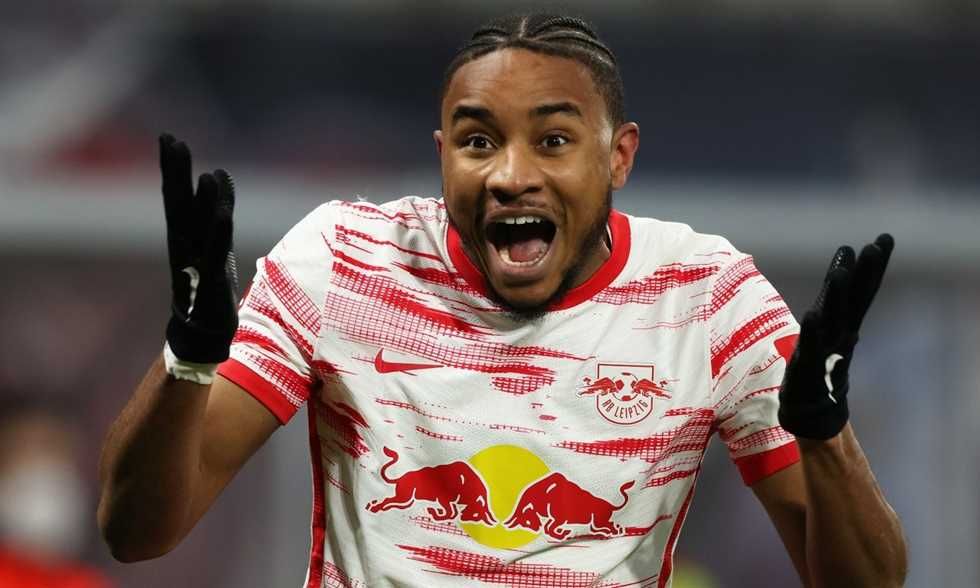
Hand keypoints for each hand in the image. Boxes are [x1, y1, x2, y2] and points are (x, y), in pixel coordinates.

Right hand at [160, 133, 238, 363]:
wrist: (199, 335)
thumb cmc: (206, 284)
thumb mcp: (214, 241)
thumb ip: (217, 207)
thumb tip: (219, 173)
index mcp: (184, 237)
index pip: (176, 197)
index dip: (173, 169)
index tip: (169, 138)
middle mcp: (184, 248)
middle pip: (178, 207)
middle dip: (175, 175)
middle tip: (171, 141)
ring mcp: (196, 268)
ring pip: (197, 231)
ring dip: (202, 204)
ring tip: (205, 175)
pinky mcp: (211, 285)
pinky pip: (215, 257)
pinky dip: (218, 236)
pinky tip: (224, 215)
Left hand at [778, 234, 893, 439]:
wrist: (814, 413)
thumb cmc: (818, 366)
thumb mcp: (827, 329)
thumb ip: (833, 299)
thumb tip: (841, 266)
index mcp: (844, 325)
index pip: (861, 291)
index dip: (872, 266)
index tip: (884, 239)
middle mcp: (840, 335)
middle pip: (854, 301)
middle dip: (864, 274)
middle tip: (874, 246)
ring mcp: (825, 353)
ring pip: (832, 319)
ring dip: (836, 296)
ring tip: (839, 272)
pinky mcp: (808, 370)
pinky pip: (811, 348)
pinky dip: (814, 332)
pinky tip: (813, 314)